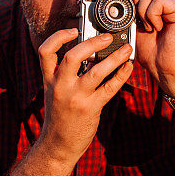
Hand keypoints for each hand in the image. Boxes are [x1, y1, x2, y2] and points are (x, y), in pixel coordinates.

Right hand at [37, 28, 133, 163]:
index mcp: (50, 79)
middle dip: (92, 42)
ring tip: (126, 48)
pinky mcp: (90, 108)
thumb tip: (88, 54)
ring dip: (115, 57)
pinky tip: (129, 67)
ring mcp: (76, 97)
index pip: (45, 51)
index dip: (58, 37)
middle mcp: (61, 86)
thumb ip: (64, 73)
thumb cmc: (59, 116)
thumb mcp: (54, 91)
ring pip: (96, 71)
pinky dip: (121, 75)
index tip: (74, 30)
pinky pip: (109, 88)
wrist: (58, 145)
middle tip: (108, 36)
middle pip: (72, 56)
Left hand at [120, 0, 174, 97]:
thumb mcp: (132, 28)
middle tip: (135, 13)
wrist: (166, 69)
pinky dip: (152, 13)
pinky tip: (156, 27)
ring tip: (147, 25)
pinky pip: (160, 0)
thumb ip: (127, 13)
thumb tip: (113, 0)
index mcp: (156, 2)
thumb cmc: (151, 53)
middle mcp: (168, 0)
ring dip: (142, 7)